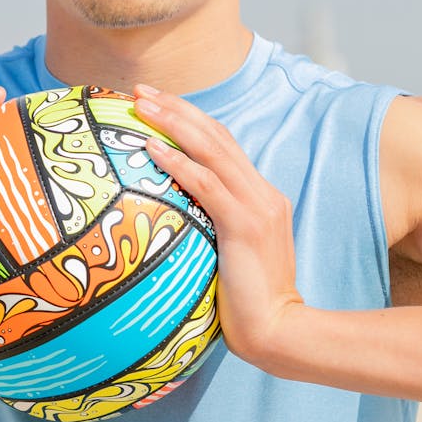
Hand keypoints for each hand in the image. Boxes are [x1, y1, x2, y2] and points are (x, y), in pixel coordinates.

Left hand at [134, 85, 303, 368]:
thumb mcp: (233, 255)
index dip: (191, 120)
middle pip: (216, 137)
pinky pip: (206, 185)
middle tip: (142, 89)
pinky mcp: (245, 226)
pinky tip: (151, 149)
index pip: (223, 145)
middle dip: (177, 108)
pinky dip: (177, 162)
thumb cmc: (248, 303)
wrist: (279, 332)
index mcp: (262, 197)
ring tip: (142, 105)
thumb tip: (178, 219)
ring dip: (174, 123)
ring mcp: (257, 207)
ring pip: (211, 150)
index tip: (158, 104)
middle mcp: (263, 193)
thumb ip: (215, 228)